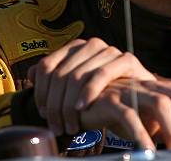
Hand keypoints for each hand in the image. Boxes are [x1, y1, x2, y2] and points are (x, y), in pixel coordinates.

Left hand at [27, 38, 155, 134]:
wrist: (139, 100)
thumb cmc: (104, 95)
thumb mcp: (76, 88)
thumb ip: (56, 79)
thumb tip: (31, 76)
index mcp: (75, 47)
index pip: (47, 66)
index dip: (41, 92)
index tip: (43, 114)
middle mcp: (91, 44)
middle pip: (60, 74)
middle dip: (55, 104)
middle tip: (56, 126)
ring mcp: (109, 50)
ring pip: (77, 75)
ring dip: (69, 104)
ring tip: (69, 124)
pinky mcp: (126, 60)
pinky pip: (101, 74)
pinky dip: (88, 92)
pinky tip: (82, 109)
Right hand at [77, 78, 170, 149]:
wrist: (86, 105)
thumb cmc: (124, 115)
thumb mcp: (151, 121)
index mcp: (166, 90)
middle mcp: (153, 87)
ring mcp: (132, 91)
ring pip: (161, 103)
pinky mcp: (111, 100)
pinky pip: (129, 115)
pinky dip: (140, 133)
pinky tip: (146, 150)